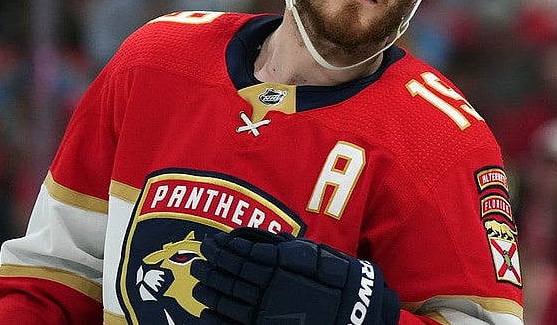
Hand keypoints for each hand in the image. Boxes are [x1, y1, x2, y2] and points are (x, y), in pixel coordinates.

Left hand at [191, 227, 399, 324]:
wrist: (359, 313)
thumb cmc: (339, 281)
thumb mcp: (315, 256)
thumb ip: (284, 249)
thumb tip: (255, 240)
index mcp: (279, 270)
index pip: (242, 258)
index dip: (223, 250)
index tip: (209, 244)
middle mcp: (270, 293)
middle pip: (232, 279)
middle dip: (212, 270)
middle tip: (197, 263)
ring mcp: (267, 314)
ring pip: (230, 303)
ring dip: (211, 292)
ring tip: (197, 285)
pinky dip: (217, 321)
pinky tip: (205, 315)